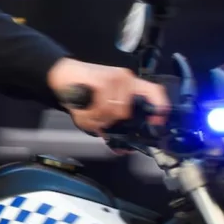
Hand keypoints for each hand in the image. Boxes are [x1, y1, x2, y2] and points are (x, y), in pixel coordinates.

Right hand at [47, 58, 169, 137]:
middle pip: (127, 112)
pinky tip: (85, 106)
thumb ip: (114, 125)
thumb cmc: (83, 89)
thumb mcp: (101, 107)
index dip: (159, 108)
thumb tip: (123, 148)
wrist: (63, 75)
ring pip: (115, 112)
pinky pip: (102, 108)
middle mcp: (126, 80)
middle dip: (110, 121)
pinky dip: (91, 113)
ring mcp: (116, 78)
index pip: (155, 92)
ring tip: (88, 109)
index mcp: (130, 85)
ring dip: (98, 117)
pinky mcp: (104, 80)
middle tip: (97, 117)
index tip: (155, 122)